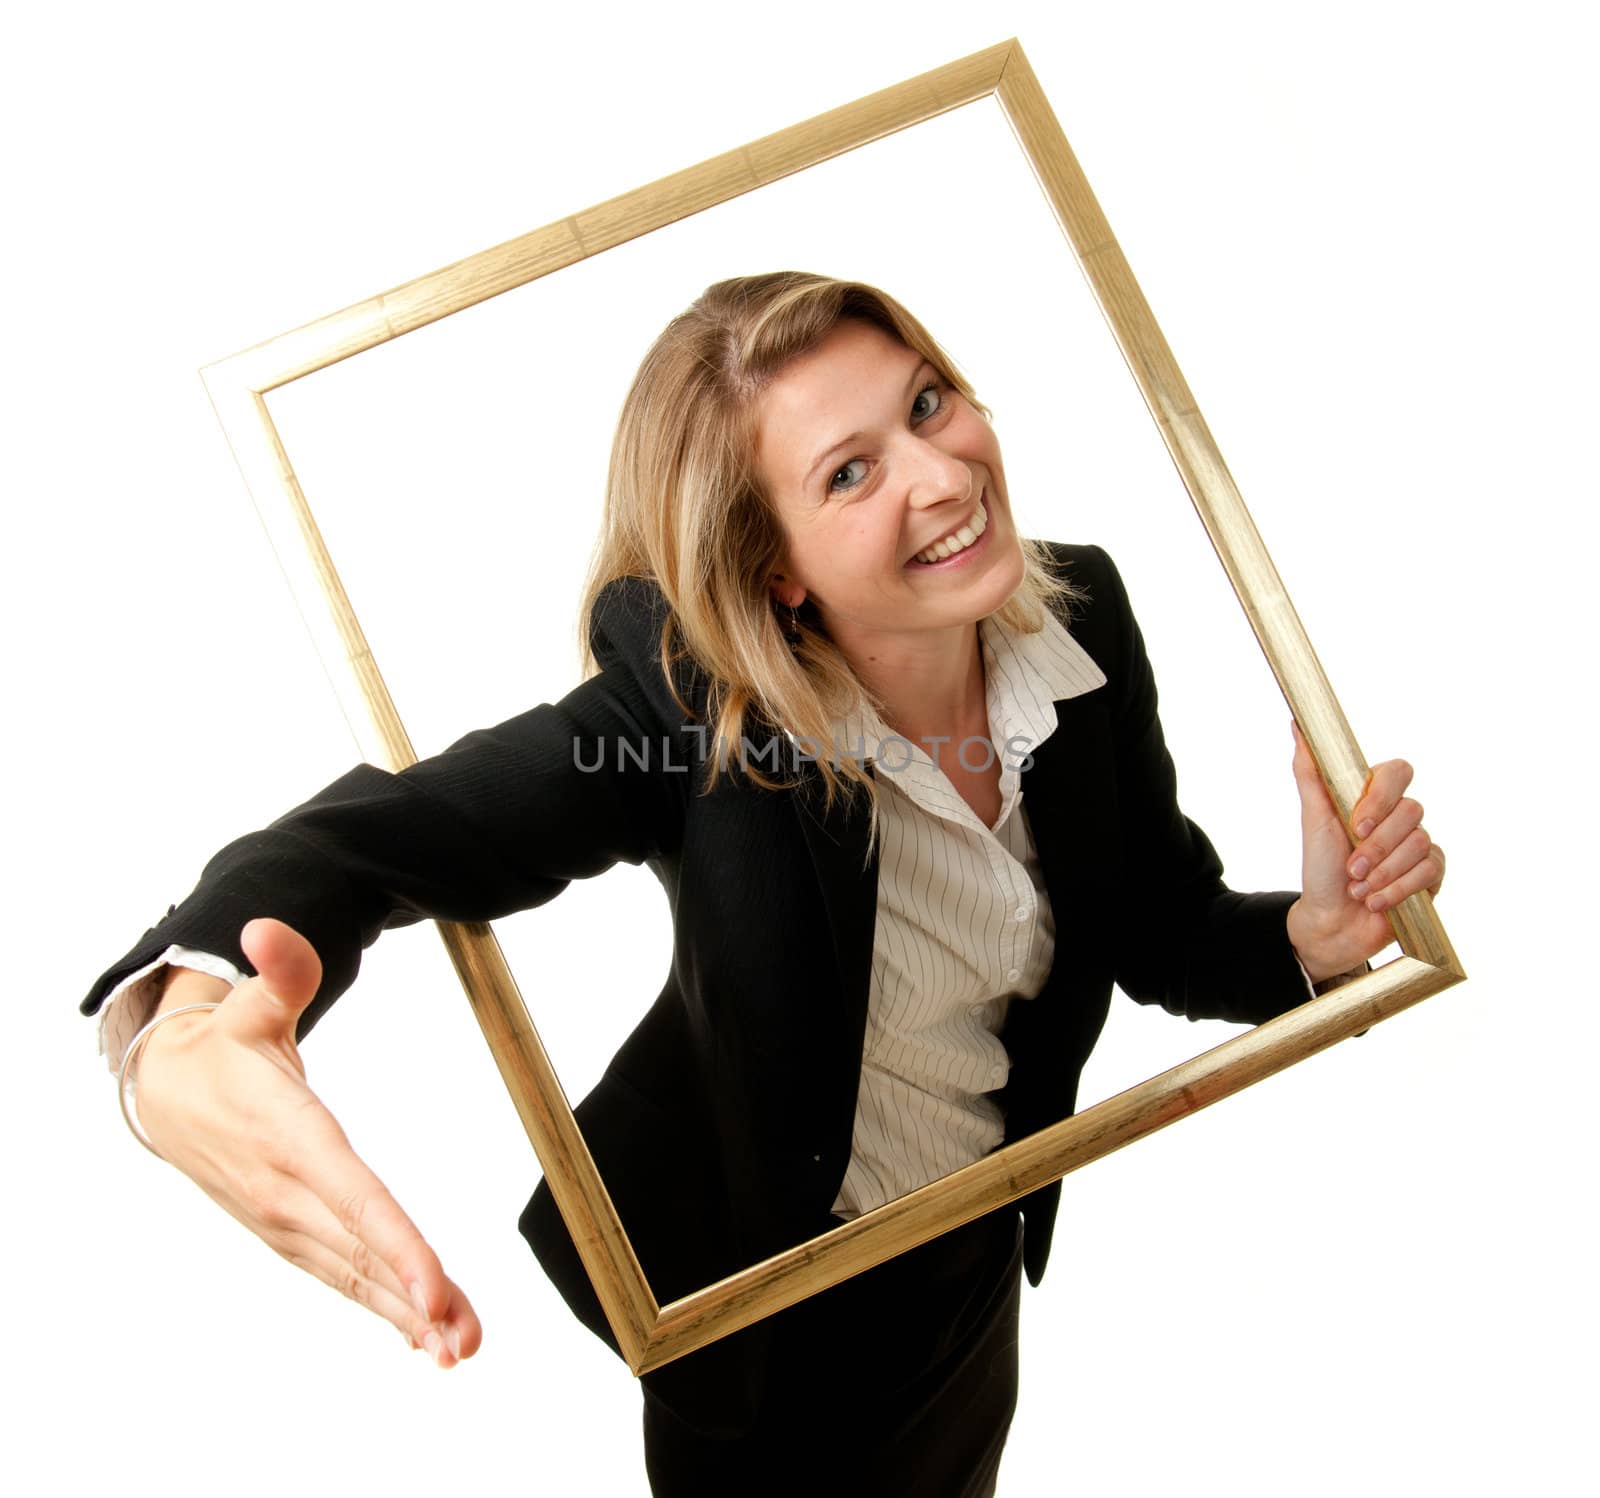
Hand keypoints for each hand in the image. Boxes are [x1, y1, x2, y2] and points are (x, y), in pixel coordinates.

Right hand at [134, 918, 481, 1367]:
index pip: (352, 1195)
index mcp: (290, 1136)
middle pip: (361, 1251)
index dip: (395, 1242)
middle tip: (466, 1339)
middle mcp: (289, 1192)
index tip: (434, 1285)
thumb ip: (280, 969)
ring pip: (354, 1275)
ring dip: (405, 1317)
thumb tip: (270, 927)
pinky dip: (381, 1309)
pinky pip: (341, 1277)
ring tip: (460, 1352)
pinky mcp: (291, 1234)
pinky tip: (425, 1338)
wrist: (167, 1094)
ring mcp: (287, 1221)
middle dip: (414, 1297)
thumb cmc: (226, 1045)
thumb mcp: (251, 1003)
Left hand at [1286, 721, 1446, 981]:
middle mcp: (1400, 817)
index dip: (1381, 799)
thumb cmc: (1320, 868)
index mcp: (1373, 797)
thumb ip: (1310, 772)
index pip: (1398, 772)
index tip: (1357, 826)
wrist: (1330, 920)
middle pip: (1412, 811)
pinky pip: (1431, 870)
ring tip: (1359, 889)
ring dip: (1383, 873)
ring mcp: (1419, 844)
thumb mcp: (1312, 819)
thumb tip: (1297, 725)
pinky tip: (1376, 902)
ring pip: (1421, 844)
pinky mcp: (1431, 874)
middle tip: (1351, 869)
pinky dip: (1398, 889)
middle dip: (1377, 848)